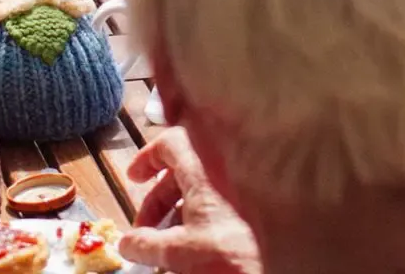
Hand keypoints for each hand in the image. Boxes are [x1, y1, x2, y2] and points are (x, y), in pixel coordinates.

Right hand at [119, 128, 260, 273]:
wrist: (276, 268)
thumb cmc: (229, 254)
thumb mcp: (179, 252)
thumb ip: (147, 246)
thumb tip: (127, 243)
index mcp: (203, 170)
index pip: (170, 143)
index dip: (148, 158)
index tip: (134, 178)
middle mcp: (222, 172)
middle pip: (181, 170)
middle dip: (158, 197)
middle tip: (144, 226)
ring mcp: (238, 188)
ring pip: (199, 187)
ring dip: (176, 210)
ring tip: (164, 241)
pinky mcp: (250, 206)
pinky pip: (216, 201)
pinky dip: (198, 216)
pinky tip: (190, 244)